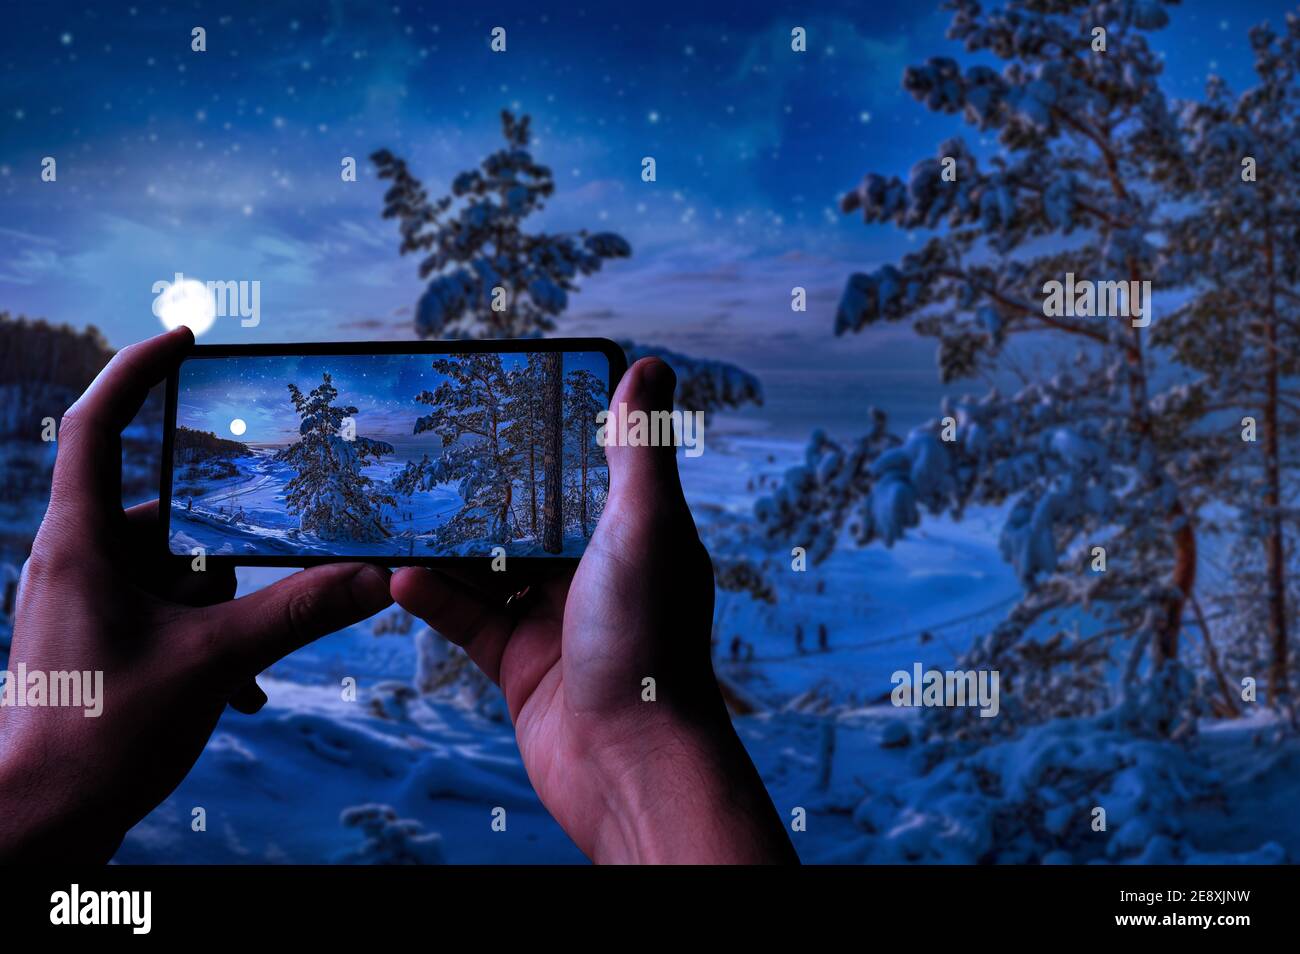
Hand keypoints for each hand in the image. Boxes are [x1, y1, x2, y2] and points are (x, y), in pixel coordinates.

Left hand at [0, 327, 392, 861]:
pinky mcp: (96, 637)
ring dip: (222, 610)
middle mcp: (75, 561)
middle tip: (273, 561)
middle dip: (226, 547)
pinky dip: (205, 639)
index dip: (137, 371)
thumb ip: (298, 613)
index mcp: (80, 543)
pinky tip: (240, 690)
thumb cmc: (97, 739)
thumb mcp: (212, 664)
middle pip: (165, 512)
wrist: (39, 825)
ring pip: (172, 572)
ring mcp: (83, 601)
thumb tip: (374, 579)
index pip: (97, 426)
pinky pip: (163, 613)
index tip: (187, 340)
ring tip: (251, 664)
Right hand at [391, 358, 795, 862]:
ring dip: (446, 544)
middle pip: (530, 518)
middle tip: (429, 450)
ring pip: (489, 567)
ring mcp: (555, 619)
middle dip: (484, 488)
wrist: (628, 763)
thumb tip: (651, 366)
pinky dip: (433, 597)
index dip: (551, 438)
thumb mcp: (644, 528)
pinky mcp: (518, 663)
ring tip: (399, 507)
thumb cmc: (648, 641)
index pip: (588, 472)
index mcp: (635, 537)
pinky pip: (466, 619)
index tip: (503, 400)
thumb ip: (638, 450)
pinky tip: (397, 575)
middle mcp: (596, 575)